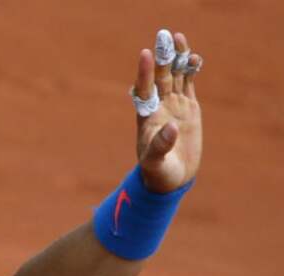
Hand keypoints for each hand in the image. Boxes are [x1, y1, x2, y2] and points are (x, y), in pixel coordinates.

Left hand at [133, 31, 202, 192]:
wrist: (172, 177)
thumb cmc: (158, 172)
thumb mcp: (156, 162)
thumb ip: (161, 145)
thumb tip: (170, 127)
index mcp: (147, 116)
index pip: (144, 89)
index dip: (145, 73)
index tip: (145, 54)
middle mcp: (159, 106)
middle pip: (160, 77)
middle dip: (162, 57)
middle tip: (164, 36)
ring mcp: (174, 105)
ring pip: (174, 76)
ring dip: (176, 58)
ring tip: (178, 38)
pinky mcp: (188, 108)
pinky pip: (188, 84)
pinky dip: (190, 70)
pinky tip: (193, 58)